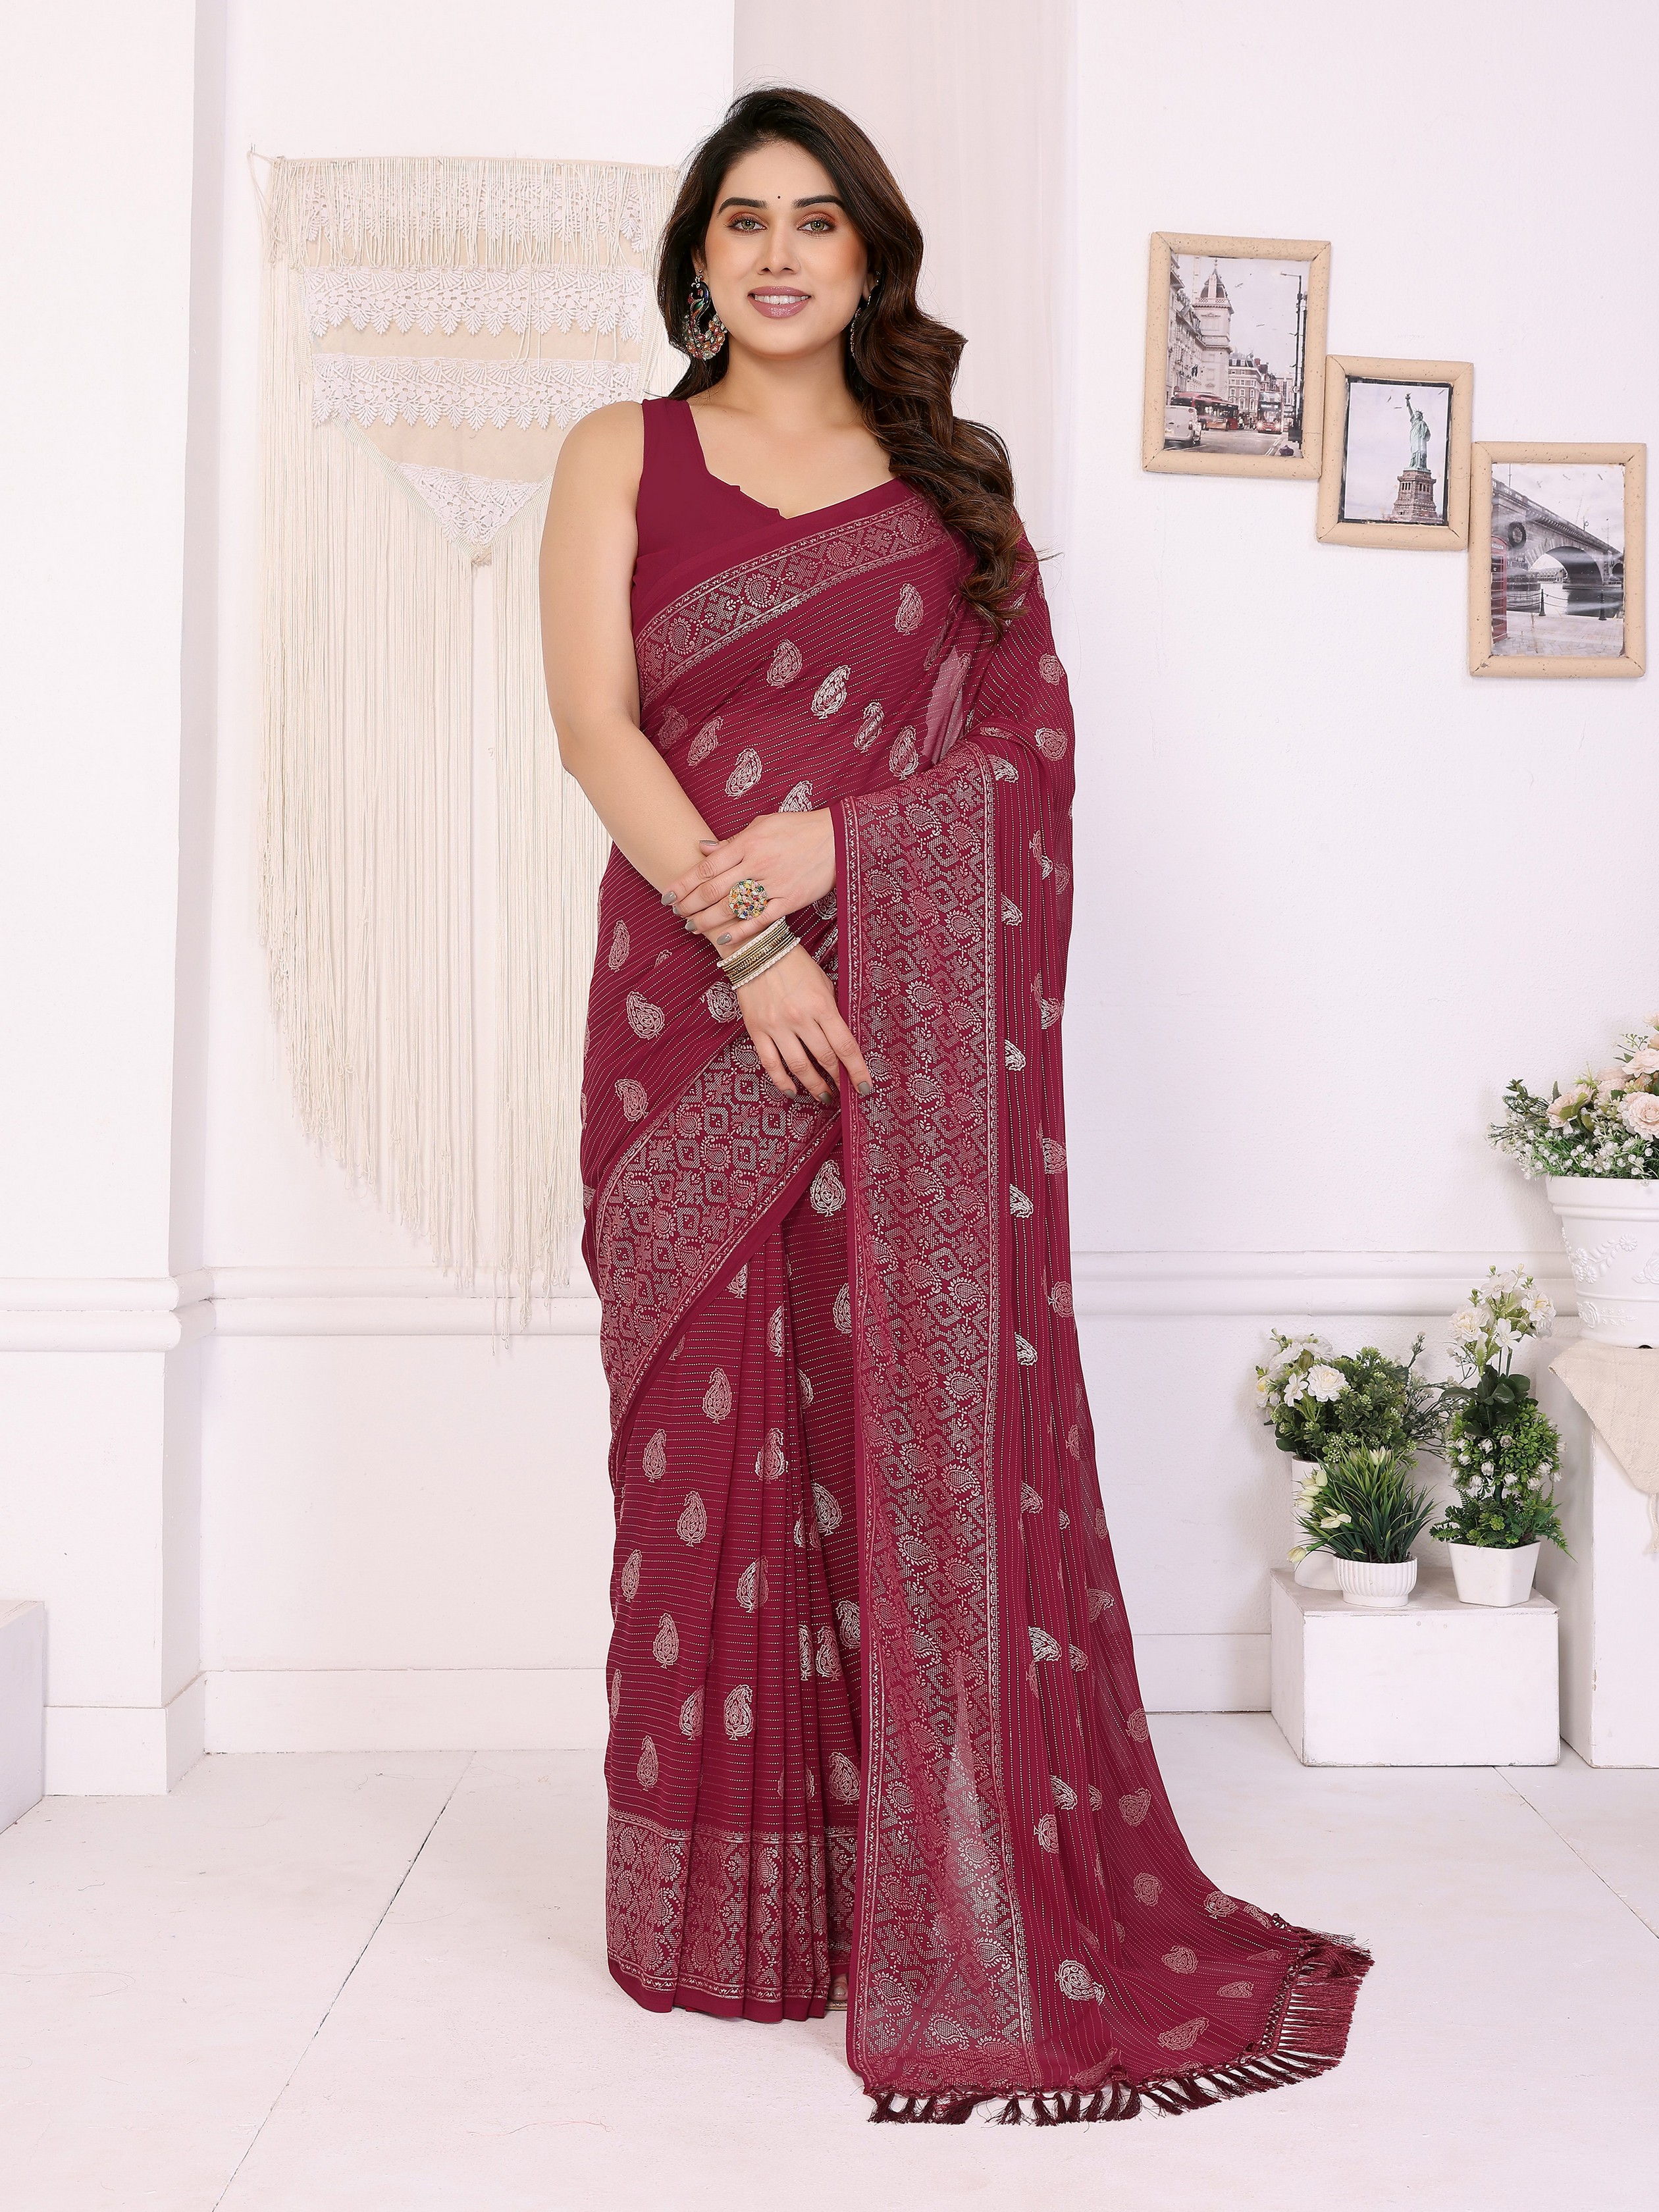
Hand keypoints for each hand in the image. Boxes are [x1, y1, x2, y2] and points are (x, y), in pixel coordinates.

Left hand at [662, 809, 834, 951]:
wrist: (838, 839)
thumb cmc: (798, 829)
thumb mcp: (762, 825)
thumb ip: (731, 841)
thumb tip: (702, 848)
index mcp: (748, 843)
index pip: (706, 867)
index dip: (683, 884)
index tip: (667, 895)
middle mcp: (757, 865)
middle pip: (714, 890)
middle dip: (690, 905)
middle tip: (676, 913)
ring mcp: (773, 885)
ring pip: (732, 908)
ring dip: (708, 920)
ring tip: (692, 927)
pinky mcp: (789, 901)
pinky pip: (760, 921)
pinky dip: (740, 931)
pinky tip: (722, 939)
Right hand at [734, 945, 871, 1105]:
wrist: (756, 950)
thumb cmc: (795, 964)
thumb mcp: (823, 982)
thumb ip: (833, 1011)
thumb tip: (842, 1041)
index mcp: (821, 1005)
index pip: (844, 1046)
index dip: (857, 1070)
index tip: (864, 1087)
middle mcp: (799, 1019)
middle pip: (824, 1059)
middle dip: (838, 1079)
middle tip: (845, 1090)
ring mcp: (776, 1027)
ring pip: (799, 1067)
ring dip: (814, 1086)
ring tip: (824, 1096)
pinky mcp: (757, 1031)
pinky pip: (771, 1064)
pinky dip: (783, 1082)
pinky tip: (793, 1091)